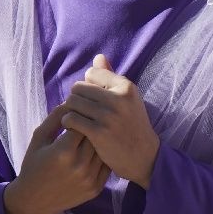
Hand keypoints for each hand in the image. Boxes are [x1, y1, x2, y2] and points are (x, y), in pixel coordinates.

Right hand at [3, 103, 109, 213]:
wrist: (34, 200)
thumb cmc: (33, 165)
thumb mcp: (39, 138)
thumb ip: (55, 117)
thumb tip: (72, 100)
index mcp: (63, 151)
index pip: (82, 121)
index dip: (82, 114)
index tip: (80, 111)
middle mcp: (80, 165)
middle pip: (96, 134)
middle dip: (93, 124)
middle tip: (91, 119)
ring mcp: (90, 178)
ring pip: (104, 148)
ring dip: (102, 139)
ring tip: (97, 132)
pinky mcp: (97, 188)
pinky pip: (107, 165)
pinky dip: (104, 155)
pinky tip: (99, 149)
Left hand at [61, 55, 159, 188]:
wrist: (144, 157)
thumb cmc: (133, 126)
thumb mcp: (127, 99)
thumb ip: (111, 77)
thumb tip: (98, 57)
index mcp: (126, 87)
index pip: (91, 74)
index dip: (87, 86)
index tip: (91, 100)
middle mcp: (118, 98)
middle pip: (78, 88)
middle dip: (76, 98)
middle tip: (80, 111)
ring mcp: (108, 116)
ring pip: (72, 102)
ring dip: (70, 110)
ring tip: (76, 119)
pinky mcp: (98, 133)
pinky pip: (71, 119)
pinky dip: (68, 122)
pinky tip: (73, 128)